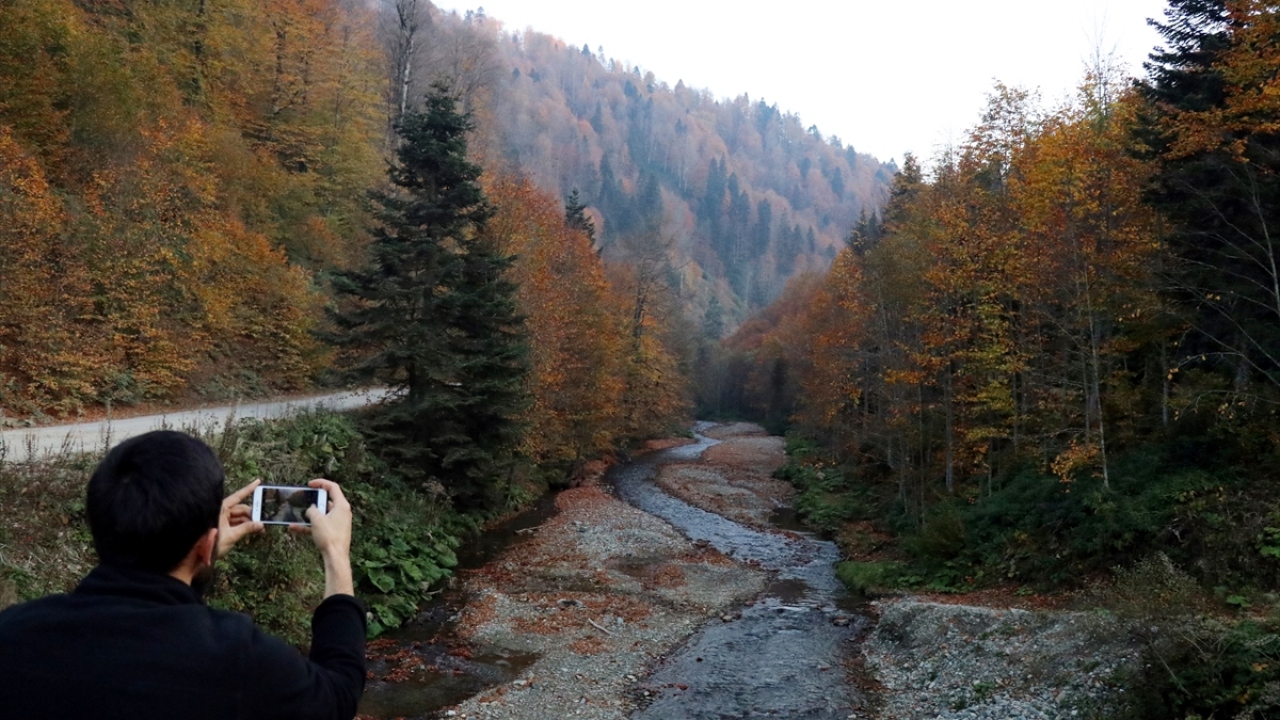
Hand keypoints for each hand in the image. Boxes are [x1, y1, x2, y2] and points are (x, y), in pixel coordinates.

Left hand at [218, 479, 263, 558]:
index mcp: (221, 509)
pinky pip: (236, 523)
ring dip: (250, 522)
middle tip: (263, 520)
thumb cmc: (210, 544)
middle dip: (253, 514)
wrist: (198, 556)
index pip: (237, 496)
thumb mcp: (231, 536)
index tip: (258, 481)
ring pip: (240, 517)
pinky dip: (244, 526)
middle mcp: (221, 512)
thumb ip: (246, 529)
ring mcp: (222, 519)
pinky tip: (253, 530)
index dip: (249, 489)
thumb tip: (260, 524)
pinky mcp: (223, 526)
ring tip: (260, 528)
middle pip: (241, 509)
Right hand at [304, 478, 353, 597]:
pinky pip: (319, 525)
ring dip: (309, 514)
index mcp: (342, 505)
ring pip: (321, 514)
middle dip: (313, 500)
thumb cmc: (330, 537)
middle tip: (303, 500)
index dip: (321, 483)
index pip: (333, 487)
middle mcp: (342, 512)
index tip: (310, 484)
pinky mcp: (333, 532)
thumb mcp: (317, 519)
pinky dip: (309, 526)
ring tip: (296, 514)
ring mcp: (337, 522)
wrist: (335, 557)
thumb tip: (311, 510)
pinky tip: (294, 528)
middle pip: (327, 500)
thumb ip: (312, 510)